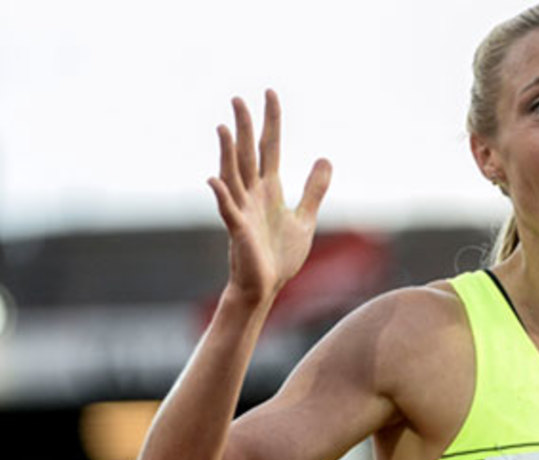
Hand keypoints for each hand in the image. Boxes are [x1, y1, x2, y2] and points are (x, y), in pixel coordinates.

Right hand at [207, 89, 331, 301]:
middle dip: (244, 128)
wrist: (266, 287)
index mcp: (269, 190)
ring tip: (223, 128)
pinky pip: (227, 210)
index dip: (271, 122)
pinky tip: (213, 179)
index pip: (270, 148)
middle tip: (238, 98)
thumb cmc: (280, 255)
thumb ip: (313, 189)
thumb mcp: (305, 218)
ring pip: (233, 176)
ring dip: (227, 153)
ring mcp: (243, 211)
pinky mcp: (238, 231)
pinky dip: (221, 195)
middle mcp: (253, 195)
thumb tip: (325, 158)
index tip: (270, 93)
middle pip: (248, 154)